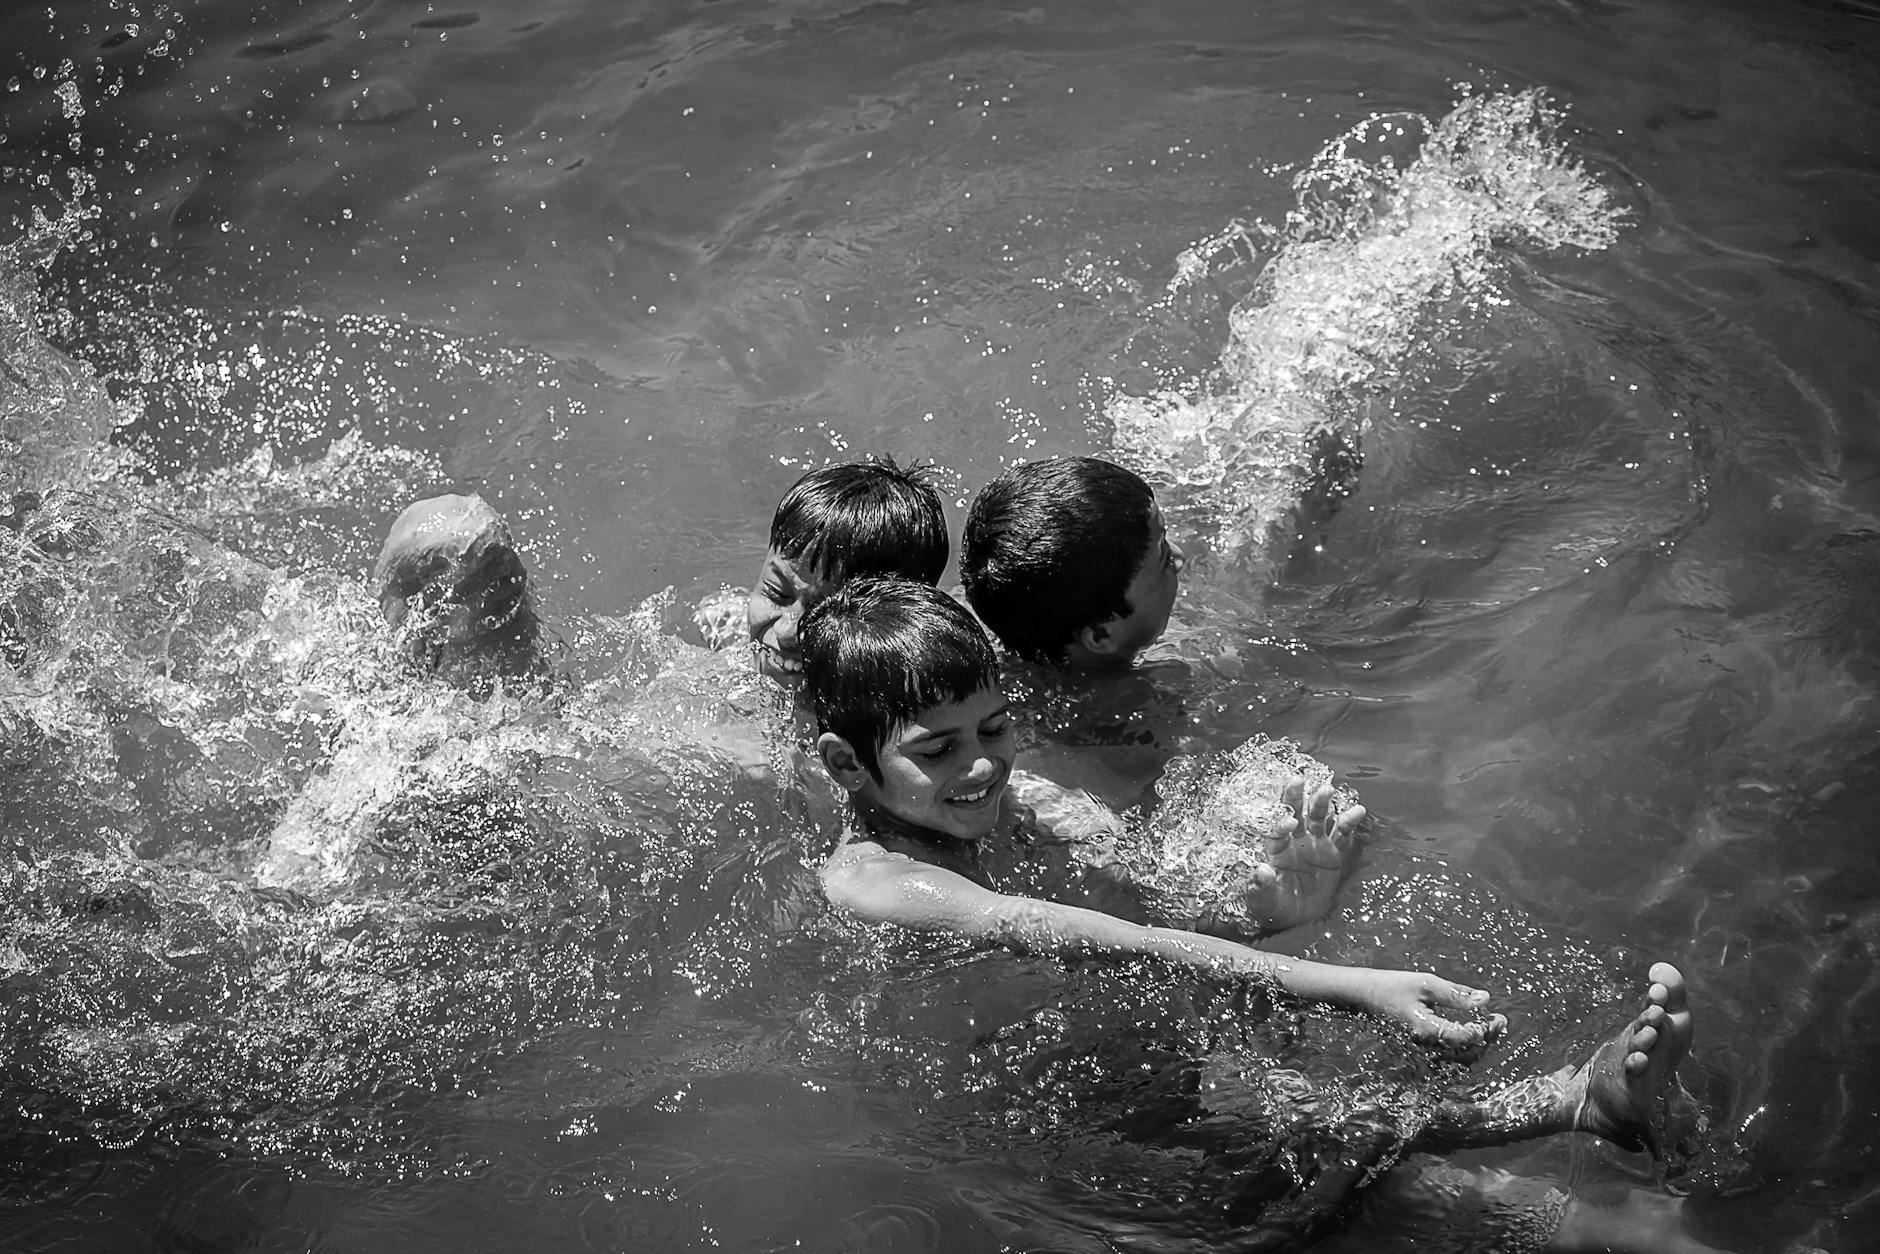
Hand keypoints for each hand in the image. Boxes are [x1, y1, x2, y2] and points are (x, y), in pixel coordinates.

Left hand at [1240, 776, 1364, 930]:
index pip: (1275, 831)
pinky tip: (1358, 811)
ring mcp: (1315, 844)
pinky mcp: (1334, 852)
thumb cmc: (1277, 908)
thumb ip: (1261, 888)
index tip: (1288, 822)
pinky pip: (1342, 835)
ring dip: (1321, 803)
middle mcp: (1294, 841)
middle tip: (1298, 780)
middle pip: (1294, 814)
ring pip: (1318, 818)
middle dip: (1295, 797)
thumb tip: (1260, 871)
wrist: (1300, 920)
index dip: (1280, 823)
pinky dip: (1349, 822)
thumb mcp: (1265, 902)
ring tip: (1328, 790)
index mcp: (1275, 850)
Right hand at [1357, 968, 1506, 1052]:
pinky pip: (1447, 1061)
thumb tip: (1485, 999)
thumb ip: (1456, 993)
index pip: (1468, 1038)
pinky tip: (1467, 1037)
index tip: (1499, 1017)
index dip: (1488, 1030)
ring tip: (1485, 1029)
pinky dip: (1462, 1052)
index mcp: (1428, 1030)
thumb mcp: (1425, 983)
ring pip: (1459, 1062)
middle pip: (1468, 1055)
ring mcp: (1421, 1051)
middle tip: (1497, 1022)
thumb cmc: (1391, 986)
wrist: (1361, 996)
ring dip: (1477, 1048)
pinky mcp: (1418, 1051)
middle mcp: (1426, 1047)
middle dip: (1487, 1040)